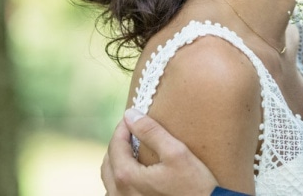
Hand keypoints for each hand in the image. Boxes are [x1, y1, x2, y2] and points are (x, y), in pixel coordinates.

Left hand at [102, 109, 216, 195]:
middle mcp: (119, 192)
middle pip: (109, 160)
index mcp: (126, 176)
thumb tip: (131, 115)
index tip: (132, 115)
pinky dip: (121, 176)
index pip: (116, 144)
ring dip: (118, 160)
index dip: (123, 127)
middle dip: (118, 143)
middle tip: (133, 130)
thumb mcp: (176, 153)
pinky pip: (116, 190)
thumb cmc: (193, 184)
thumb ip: (151, 132)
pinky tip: (135, 171)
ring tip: (132, 148)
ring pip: (110, 177)